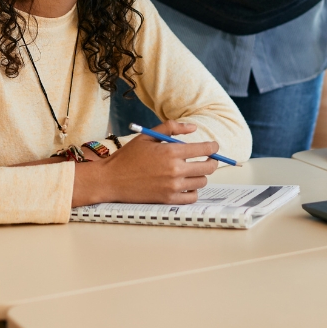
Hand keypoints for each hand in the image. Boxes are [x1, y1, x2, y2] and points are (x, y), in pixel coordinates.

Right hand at [72, 120, 218, 205]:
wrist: (111, 179)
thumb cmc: (128, 156)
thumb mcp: (148, 136)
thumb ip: (172, 128)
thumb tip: (193, 127)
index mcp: (171, 152)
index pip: (204, 150)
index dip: (213, 147)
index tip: (214, 147)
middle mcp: (175, 170)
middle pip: (207, 167)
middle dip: (211, 161)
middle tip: (208, 159)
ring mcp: (173, 187)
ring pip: (201, 182)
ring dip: (200, 175)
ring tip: (192, 171)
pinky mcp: (168, 200)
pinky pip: (192, 197)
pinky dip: (193, 191)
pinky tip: (186, 184)